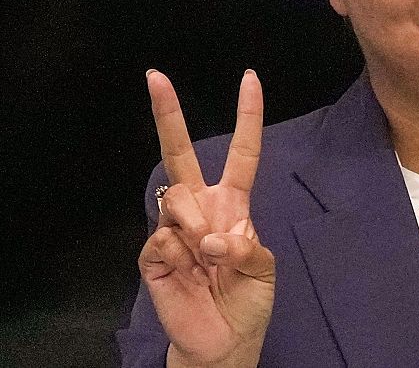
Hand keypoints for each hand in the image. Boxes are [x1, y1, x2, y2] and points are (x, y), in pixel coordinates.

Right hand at [137, 70, 274, 367]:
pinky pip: (163, 237)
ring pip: (177, 199)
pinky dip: (181, 253)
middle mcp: (201, 209)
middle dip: (168, 115)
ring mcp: (174, 229)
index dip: (248, 117)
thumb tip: (212, 236)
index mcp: (233, 205)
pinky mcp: (153, 254)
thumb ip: (246, 247)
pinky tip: (188, 270)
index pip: (242, 154)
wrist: (223, 341)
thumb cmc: (247, 301)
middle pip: (181, 155)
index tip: (250, 79)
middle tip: (155, 77)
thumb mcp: (264, 269)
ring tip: (209, 259)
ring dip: (197, 227)